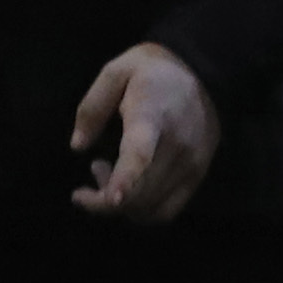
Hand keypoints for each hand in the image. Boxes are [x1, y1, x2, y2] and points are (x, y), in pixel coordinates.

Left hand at [69, 41, 220, 222]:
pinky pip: (164, 212)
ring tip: (110, 172)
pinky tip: (132, 189)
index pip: (140, 152)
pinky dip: (140, 210)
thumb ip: (92, 107)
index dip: (125, 179)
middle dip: (102, 197)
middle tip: (95, 167)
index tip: (113, 199)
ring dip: (120, 202)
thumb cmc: (152, 72)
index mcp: (152, 115)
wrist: (203, 69)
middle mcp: (176, 145)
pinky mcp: (198, 176)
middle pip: (137, 193)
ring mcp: (191, 164)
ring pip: (147, 207)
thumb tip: (78, 146)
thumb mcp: (116, 71)